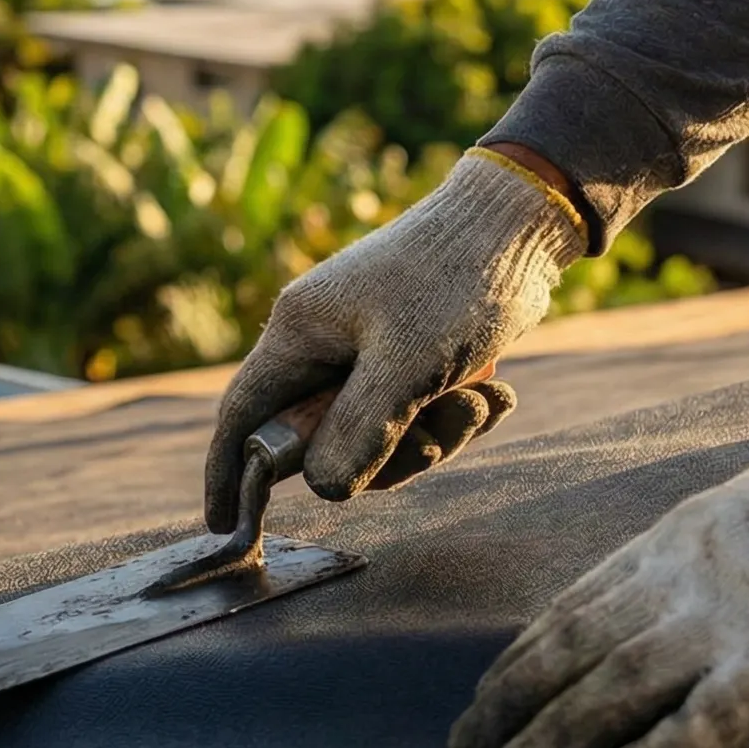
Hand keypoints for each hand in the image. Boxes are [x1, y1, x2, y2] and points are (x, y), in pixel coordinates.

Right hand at [206, 147, 586, 530]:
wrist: (523, 223)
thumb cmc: (457, 280)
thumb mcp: (408, 365)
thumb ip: (360, 431)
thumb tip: (324, 491)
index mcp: (301, 331)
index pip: (244, 412)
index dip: (229, 471)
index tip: (225, 523)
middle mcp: (326, 340)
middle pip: (326, 437)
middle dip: (389, 453)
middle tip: (440, 434)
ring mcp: (369, 346)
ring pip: (379, 431)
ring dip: (436, 432)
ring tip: (482, 401)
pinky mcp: (411, 351)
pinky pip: (416, 410)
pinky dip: (455, 412)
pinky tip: (495, 393)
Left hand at [448, 396, 748, 747]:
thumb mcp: (748, 507)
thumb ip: (698, 555)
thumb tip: (662, 599)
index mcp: (675, 541)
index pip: (573, 606)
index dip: (521, 659)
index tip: (484, 697)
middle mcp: (684, 578)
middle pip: (571, 648)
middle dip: (510, 704)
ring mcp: (733, 620)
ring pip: (615, 685)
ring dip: (555, 736)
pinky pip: (708, 721)